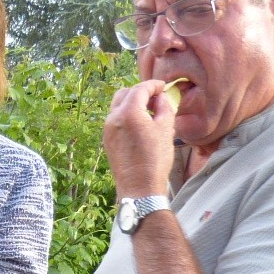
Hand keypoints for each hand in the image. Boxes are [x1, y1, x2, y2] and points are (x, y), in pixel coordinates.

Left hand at [102, 80, 178, 199]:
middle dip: (140, 92)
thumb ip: (164, 107)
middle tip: (156, 98)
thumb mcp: (166, 129)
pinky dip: (127, 116)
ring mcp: (107, 130)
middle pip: (125, 94)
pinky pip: (116, 120)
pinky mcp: (107, 140)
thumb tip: (161, 97)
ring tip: (149, 112)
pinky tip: (140, 124)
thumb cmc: (155, 160)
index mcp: (128, 112)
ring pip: (118, 106)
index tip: (163, 86)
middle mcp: (113, 118)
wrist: (139, 188)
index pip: (140, 89)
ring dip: (133, 103)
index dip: (153, 85)